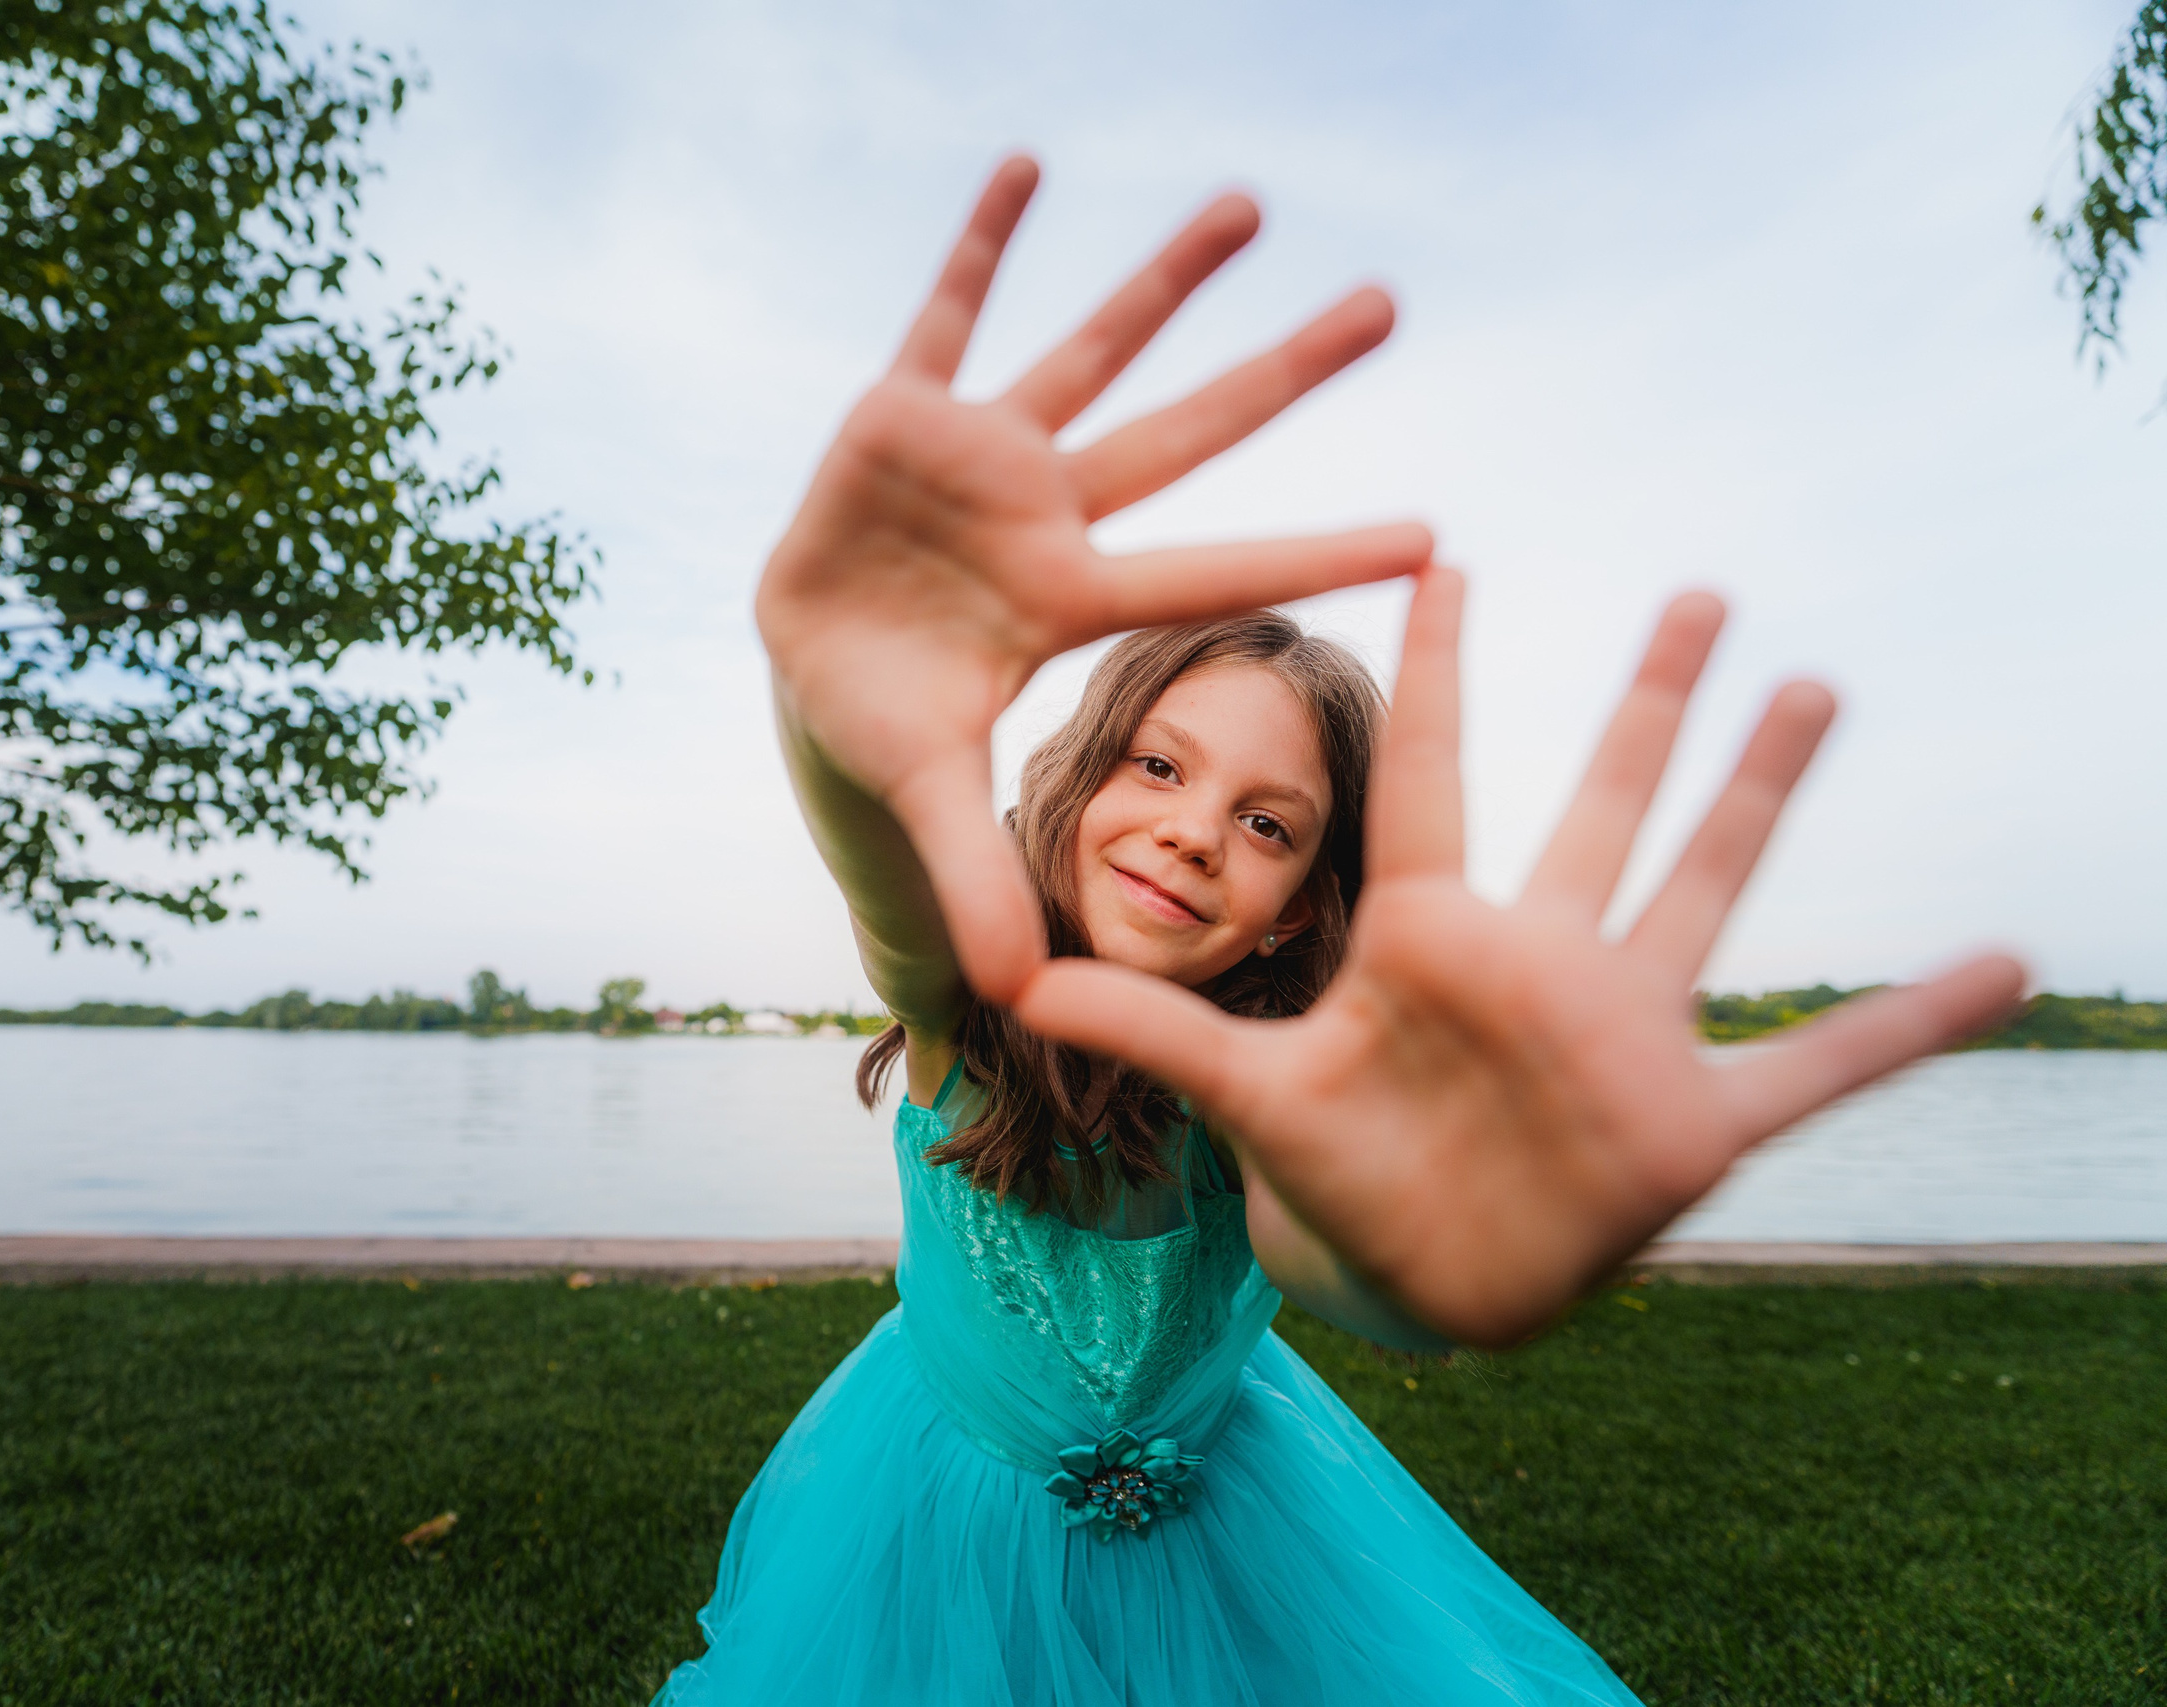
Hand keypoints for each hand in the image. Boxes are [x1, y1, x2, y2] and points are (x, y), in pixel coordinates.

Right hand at [757, 156, 1434, 1002]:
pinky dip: (980, 242)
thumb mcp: (925, 797)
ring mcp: (980, 455)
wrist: (809, 663)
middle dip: (1282, 377)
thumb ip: (971, 879)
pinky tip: (1028, 169)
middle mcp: (1046, 512)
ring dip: (1161, 281)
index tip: (1435, 536)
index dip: (1315, 555)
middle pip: (1185, 436)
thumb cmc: (886, 726)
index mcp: (1067, 597)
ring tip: (1253, 204)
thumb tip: (1014, 996)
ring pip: (1090, 352)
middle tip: (1391, 308)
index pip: (1212, 571)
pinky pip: (944, 309)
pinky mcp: (903, 410)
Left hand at [1016, 569, 2025, 1345]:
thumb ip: (1153, 1037)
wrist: (1417, 1277)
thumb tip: (1013, 993)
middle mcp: (1539, 959)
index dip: (1433, 674)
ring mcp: (1625, 1028)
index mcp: (1427, 940)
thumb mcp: (1248, 1100)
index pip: (1429, 779)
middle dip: (1645, 701)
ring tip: (1820, 685)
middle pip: (1600, 802)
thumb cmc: (1340, 1180)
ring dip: (1765, 794)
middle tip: (1696, 584)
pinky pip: (1823, 1063)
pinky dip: (1908, 1022)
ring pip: (1708, 887)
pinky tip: (2005, 965)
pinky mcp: (1694, 1120)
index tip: (1441, 558)